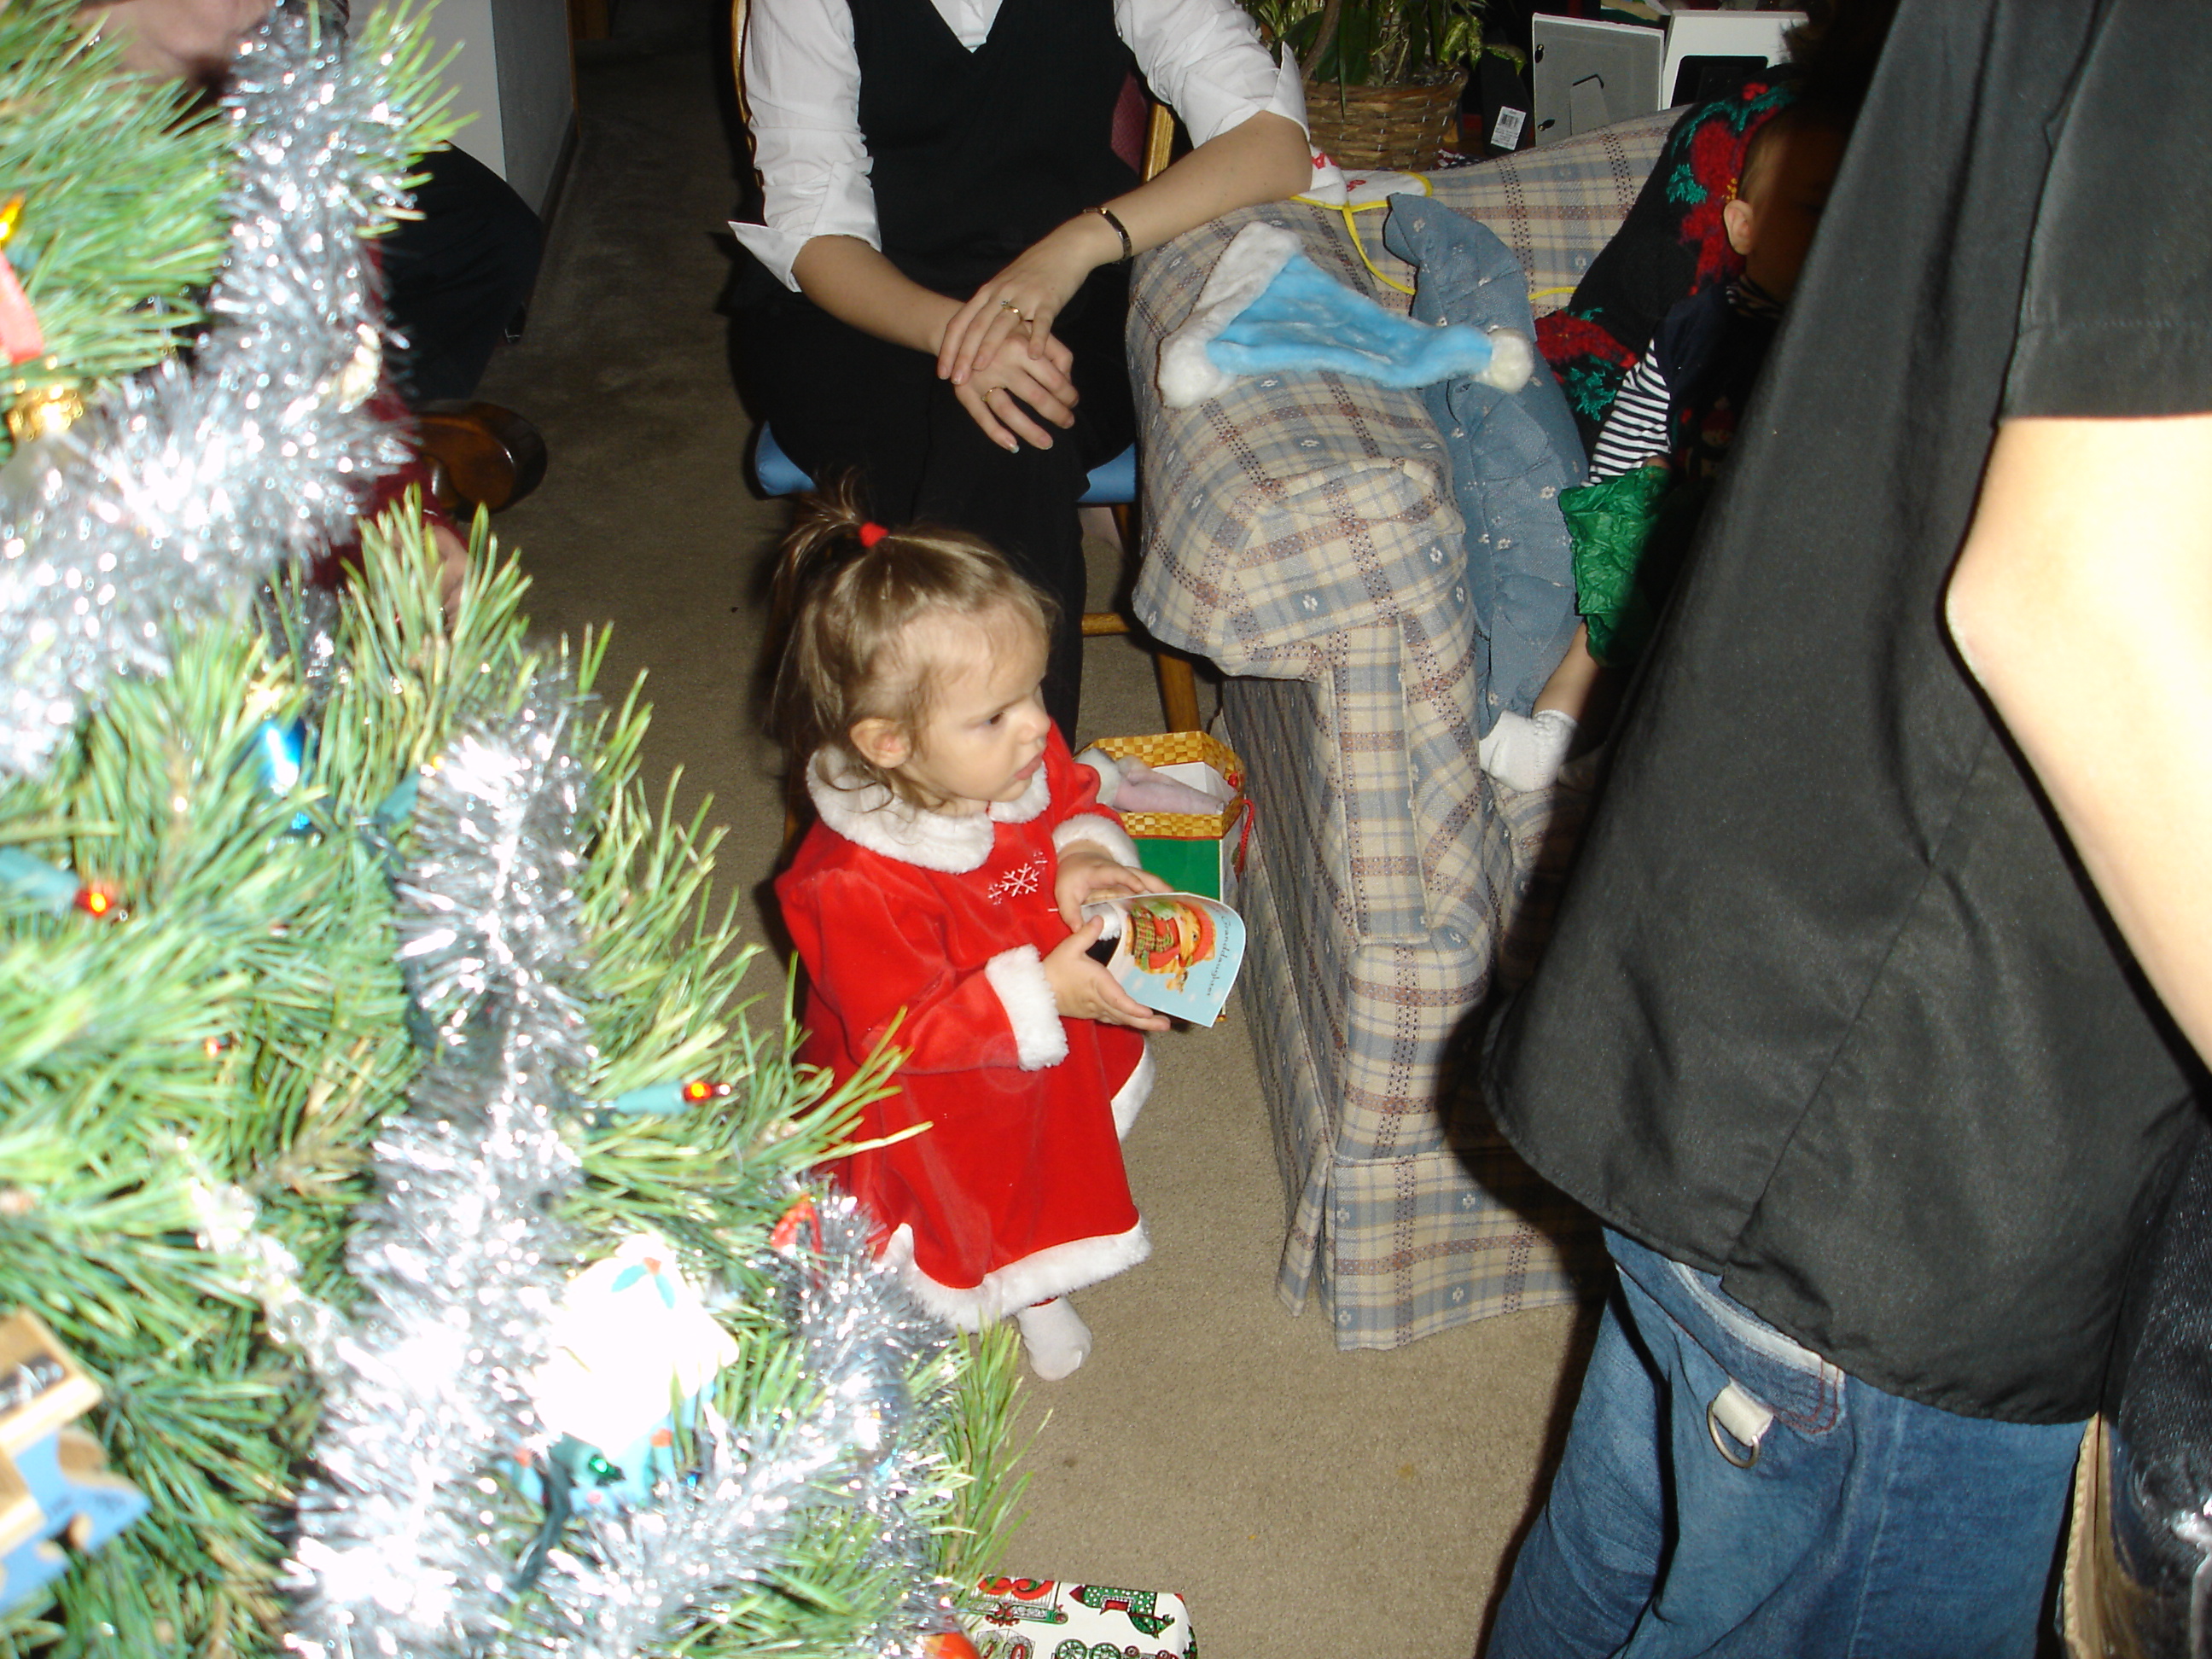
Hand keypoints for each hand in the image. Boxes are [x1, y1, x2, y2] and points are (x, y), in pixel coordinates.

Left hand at [936, 215, 1119, 391]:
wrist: (1064, 248)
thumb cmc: (1033, 271)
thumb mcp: (1004, 285)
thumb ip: (989, 308)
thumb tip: (973, 335)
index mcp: (988, 292)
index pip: (961, 322)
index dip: (950, 348)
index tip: (942, 372)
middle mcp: (1001, 293)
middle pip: (977, 326)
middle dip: (963, 355)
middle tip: (956, 379)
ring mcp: (1025, 296)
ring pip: (1002, 323)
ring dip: (989, 347)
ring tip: (980, 369)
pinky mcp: (1048, 299)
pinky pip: (1041, 322)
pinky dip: (1037, 339)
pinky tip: (1033, 357)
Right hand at [953, 331, 1078, 452]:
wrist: (960, 328)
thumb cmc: (1005, 332)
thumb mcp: (1032, 329)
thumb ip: (1056, 351)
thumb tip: (1068, 380)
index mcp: (1020, 346)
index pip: (1053, 379)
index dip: (1068, 395)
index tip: (1074, 403)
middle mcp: (1001, 363)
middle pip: (1035, 397)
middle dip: (1057, 414)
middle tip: (1068, 423)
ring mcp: (980, 379)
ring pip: (1008, 411)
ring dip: (1030, 431)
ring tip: (1047, 443)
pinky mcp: (964, 391)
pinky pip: (981, 417)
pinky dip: (996, 433)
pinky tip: (1014, 446)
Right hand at [1043, 919, 1170, 1031]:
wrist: (1036, 992)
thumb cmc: (1054, 970)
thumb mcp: (1069, 947)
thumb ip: (1086, 933)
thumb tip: (1101, 917)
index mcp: (1096, 984)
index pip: (1117, 1000)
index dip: (1133, 1008)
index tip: (1147, 1013)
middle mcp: (1098, 1000)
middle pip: (1124, 1015)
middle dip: (1146, 1022)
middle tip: (1165, 1026)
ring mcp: (1095, 1009)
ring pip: (1120, 1019)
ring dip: (1139, 1023)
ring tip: (1159, 1026)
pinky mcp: (1091, 1013)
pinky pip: (1112, 1018)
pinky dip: (1126, 1020)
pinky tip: (1137, 1020)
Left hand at [1055, 843, 1169, 928]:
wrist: (1077, 861)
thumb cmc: (1071, 877)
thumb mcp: (1064, 894)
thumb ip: (1070, 913)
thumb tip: (1079, 930)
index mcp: (1100, 871)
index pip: (1116, 872)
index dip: (1128, 879)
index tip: (1139, 887)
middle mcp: (1117, 870)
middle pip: (1138, 873)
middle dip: (1154, 882)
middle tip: (1170, 893)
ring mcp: (1125, 875)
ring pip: (1146, 878)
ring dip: (1161, 888)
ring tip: (1177, 899)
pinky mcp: (1130, 881)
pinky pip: (1145, 885)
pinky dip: (1157, 893)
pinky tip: (1170, 904)